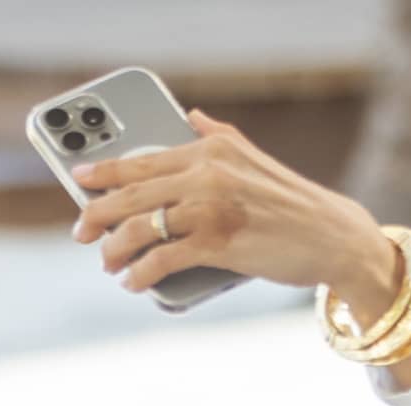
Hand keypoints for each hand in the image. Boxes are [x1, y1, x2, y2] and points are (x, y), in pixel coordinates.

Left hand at [71, 111, 399, 320]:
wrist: (330, 234)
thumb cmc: (290, 203)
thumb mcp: (252, 156)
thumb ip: (217, 135)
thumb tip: (191, 117)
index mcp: (209, 148)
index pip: (143, 157)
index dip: (105, 171)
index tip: (79, 179)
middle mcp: (205, 173)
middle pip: (133, 192)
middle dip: (98, 215)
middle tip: (80, 233)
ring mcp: (210, 208)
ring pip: (141, 227)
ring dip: (116, 250)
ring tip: (110, 264)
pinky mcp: (217, 244)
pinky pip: (162, 259)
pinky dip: (142, 274)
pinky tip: (135, 283)